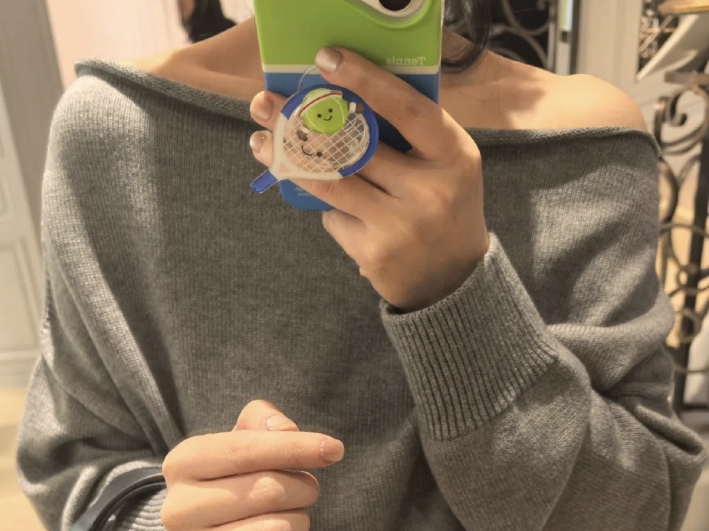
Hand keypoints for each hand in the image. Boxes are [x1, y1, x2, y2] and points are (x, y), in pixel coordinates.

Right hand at [161, 400, 344, 530]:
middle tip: (306, 490)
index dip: (296, 448)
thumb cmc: (232, 481)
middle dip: (303, 489)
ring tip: (292, 518)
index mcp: (182, 464)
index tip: (334, 450)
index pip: (245, 450)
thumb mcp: (241, 441)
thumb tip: (286, 430)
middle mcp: (178, 508)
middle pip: (268, 491)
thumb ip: (264, 422)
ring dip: (298, 523)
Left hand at [249, 47, 490, 312]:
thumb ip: (409, 136)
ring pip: (333, 183)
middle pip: (355, 147)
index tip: (327, 62)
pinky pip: (335, 218)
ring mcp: (400, 225)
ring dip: (293, 163)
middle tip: (266, 106)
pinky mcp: (374, 253)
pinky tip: (344, 215)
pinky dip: (333, 210)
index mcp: (453, 155)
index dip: (365, 82)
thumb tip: (339, 101)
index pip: (405, 109)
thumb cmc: (442, 207)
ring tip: (263, 145)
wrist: (451, 281)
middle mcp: (429, 190)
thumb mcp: (444, 165)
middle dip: (304, 124)